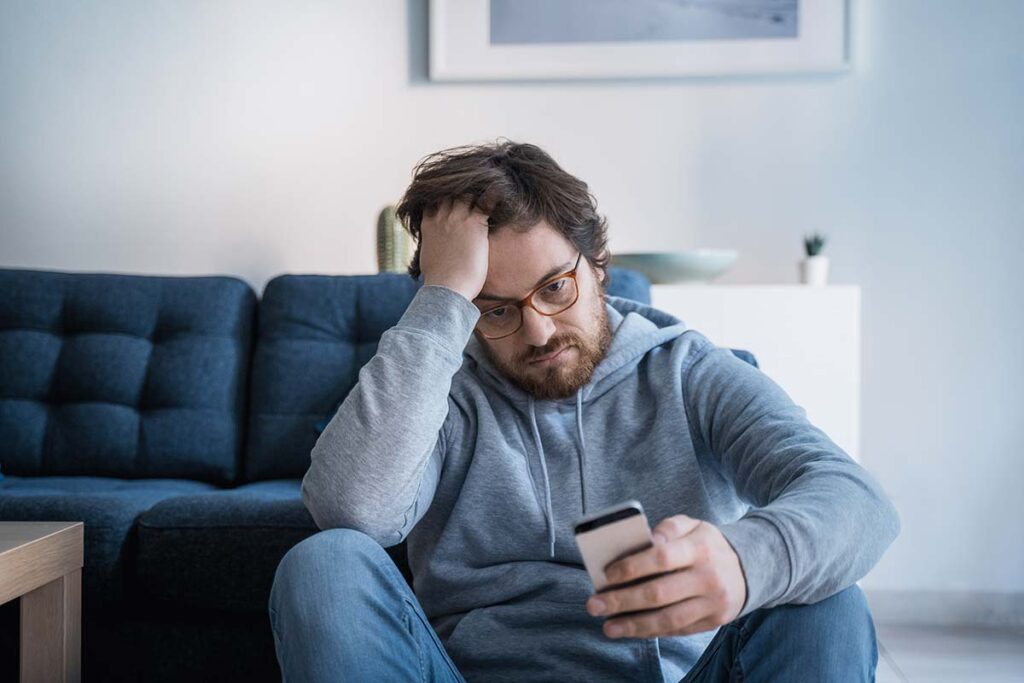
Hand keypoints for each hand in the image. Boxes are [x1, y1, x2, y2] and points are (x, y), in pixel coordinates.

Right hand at [419, 197, 489, 300]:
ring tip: (487, 191)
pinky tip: (500, 192)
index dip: (444, 198)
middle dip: (460, 192)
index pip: (434, 200)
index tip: (453, 200)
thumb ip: (430, 246)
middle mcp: (442, 217)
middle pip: (451, 193)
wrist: (447, 287)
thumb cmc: (438, 280)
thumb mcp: (427, 258)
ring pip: (467, 194)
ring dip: (476, 194)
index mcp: (428, 224)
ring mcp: (458, 218)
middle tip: (473, 193)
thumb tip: (430, 252)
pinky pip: (486, 201)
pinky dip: (493, 196)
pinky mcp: (475, 223)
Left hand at [585, 515, 746, 638]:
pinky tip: (630, 629)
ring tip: (608, 626)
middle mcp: (708, 577)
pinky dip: (651, 631)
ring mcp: (712, 602)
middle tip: (594, 604)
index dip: (632, 567)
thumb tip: (645, 540)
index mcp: (700, 547)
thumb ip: (669, 527)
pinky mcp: (713, 621)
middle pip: (659, 593)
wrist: (748, 568)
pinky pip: (677, 629)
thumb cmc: (706, 544)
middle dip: (622, 601)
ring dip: (633, 625)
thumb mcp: (693, 525)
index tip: (607, 574)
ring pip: (668, 619)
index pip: (661, 558)